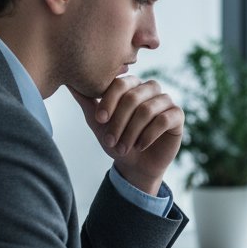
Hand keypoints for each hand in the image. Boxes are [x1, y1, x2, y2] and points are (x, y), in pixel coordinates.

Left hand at [69, 76, 183, 195]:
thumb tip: (69, 82)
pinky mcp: (177, 116)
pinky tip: (140, 146)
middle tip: (110, 141)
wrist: (134, 165)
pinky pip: (163, 120)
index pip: (120, 83)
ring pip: (148, 109)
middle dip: (119, 122)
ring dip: (131, 132)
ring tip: (122, 147)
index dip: (109, 101)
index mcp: (131, 85)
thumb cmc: (116, 139)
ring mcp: (165, 101)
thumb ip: (87, 101)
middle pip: (133, 96)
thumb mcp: (98, 122)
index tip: (99, 120)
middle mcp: (150, 88)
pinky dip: (148, 135)